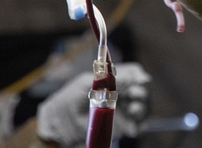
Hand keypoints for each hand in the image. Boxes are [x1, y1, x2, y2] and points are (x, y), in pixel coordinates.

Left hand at [35, 62, 151, 147]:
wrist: (59, 122)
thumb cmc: (69, 98)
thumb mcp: (86, 82)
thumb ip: (108, 77)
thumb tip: (131, 74)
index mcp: (113, 80)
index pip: (134, 73)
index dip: (139, 75)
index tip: (139, 80)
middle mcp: (121, 93)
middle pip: (142, 89)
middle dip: (142, 92)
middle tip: (134, 96)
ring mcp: (122, 110)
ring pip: (143, 106)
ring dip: (142, 108)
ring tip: (132, 111)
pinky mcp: (122, 127)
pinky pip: (138, 126)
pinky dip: (138, 126)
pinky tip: (131, 128)